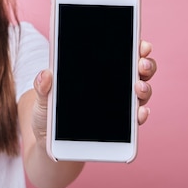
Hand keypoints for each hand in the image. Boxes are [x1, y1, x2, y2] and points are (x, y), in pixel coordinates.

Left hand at [30, 39, 157, 141]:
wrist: (49, 142)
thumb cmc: (47, 114)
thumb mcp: (43, 99)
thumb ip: (43, 87)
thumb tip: (45, 74)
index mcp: (96, 70)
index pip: (121, 52)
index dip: (134, 46)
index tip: (140, 45)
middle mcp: (113, 85)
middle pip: (138, 70)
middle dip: (145, 65)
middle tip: (141, 64)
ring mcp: (119, 105)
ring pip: (141, 92)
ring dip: (144, 88)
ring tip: (139, 88)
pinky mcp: (120, 127)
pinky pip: (135, 118)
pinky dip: (141, 115)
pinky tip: (140, 113)